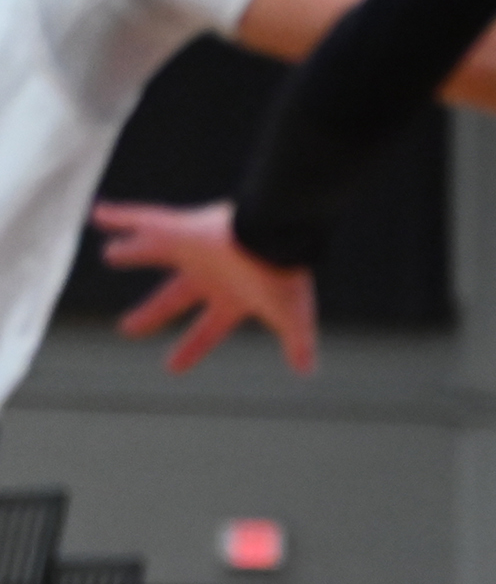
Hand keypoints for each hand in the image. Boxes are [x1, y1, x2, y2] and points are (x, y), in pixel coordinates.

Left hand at [94, 201, 317, 374]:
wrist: (275, 235)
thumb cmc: (283, 277)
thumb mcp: (291, 316)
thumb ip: (297, 341)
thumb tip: (308, 370)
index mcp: (232, 298)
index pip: (207, 329)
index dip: (191, 349)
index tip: (173, 367)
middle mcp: (209, 275)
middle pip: (172, 297)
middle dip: (151, 314)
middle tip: (128, 327)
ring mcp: (193, 250)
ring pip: (155, 252)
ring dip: (132, 253)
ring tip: (111, 255)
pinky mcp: (179, 227)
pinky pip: (143, 217)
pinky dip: (120, 216)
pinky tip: (98, 213)